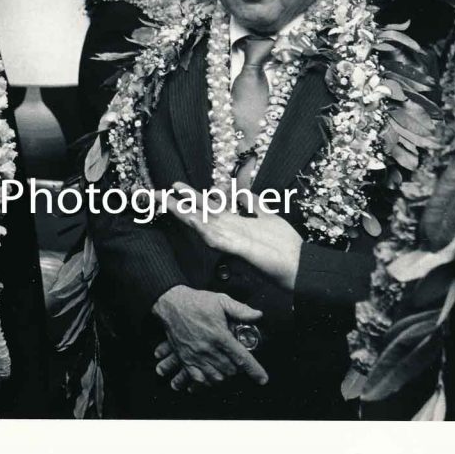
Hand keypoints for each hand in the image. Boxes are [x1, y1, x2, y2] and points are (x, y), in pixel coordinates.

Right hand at [151, 285, 267, 390]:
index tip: (262, 379)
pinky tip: (212, 372)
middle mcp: (208, 348)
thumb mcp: (221, 300)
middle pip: (231, 370)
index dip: (254, 370)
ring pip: (217, 377)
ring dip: (225, 373)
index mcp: (219, 335)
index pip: (241, 358)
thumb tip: (258, 315)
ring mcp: (195, 356)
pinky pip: (199, 378)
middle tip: (237, 358)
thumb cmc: (196, 302)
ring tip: (226, 365)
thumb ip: (240, 310)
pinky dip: (208, 379)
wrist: (171, 304)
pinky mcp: (185, 359)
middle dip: (238, 367)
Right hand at [169, 181, 302, 291]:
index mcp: (233, 223)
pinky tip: (192, 220)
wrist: (299, 267)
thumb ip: (252, 204)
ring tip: (167, 200)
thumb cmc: (282, 246)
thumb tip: (240, 192)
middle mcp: (228, 230)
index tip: (173, 186)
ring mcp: (232, 240)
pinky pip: (218, 239)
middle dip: (177, 204)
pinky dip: (204, 230)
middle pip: (198, 213)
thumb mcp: (267, 216)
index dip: (189, 197)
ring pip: (202, 223)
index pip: (206, 207)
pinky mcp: (240, 249)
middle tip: (156, 192)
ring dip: (184, 212)